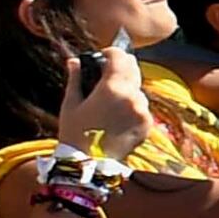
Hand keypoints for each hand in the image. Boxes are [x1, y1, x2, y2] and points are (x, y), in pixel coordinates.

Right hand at [54, 39, 153, 156]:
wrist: (90, 164)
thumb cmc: (75, 133)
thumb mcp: (71, 104)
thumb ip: (76, 79)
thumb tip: (74, 61)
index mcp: (113, 88)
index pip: (120, 57)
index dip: (110, 53)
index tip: (103, 56)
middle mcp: (133, 97)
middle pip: (133, 68)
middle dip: (120, 67)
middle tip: (106, 75)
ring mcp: (143, 111)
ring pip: (138, 89)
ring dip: (127, 89)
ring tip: (109, 101)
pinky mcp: (148, 124)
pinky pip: (142, 107)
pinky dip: (132, 106)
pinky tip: (117, 116)